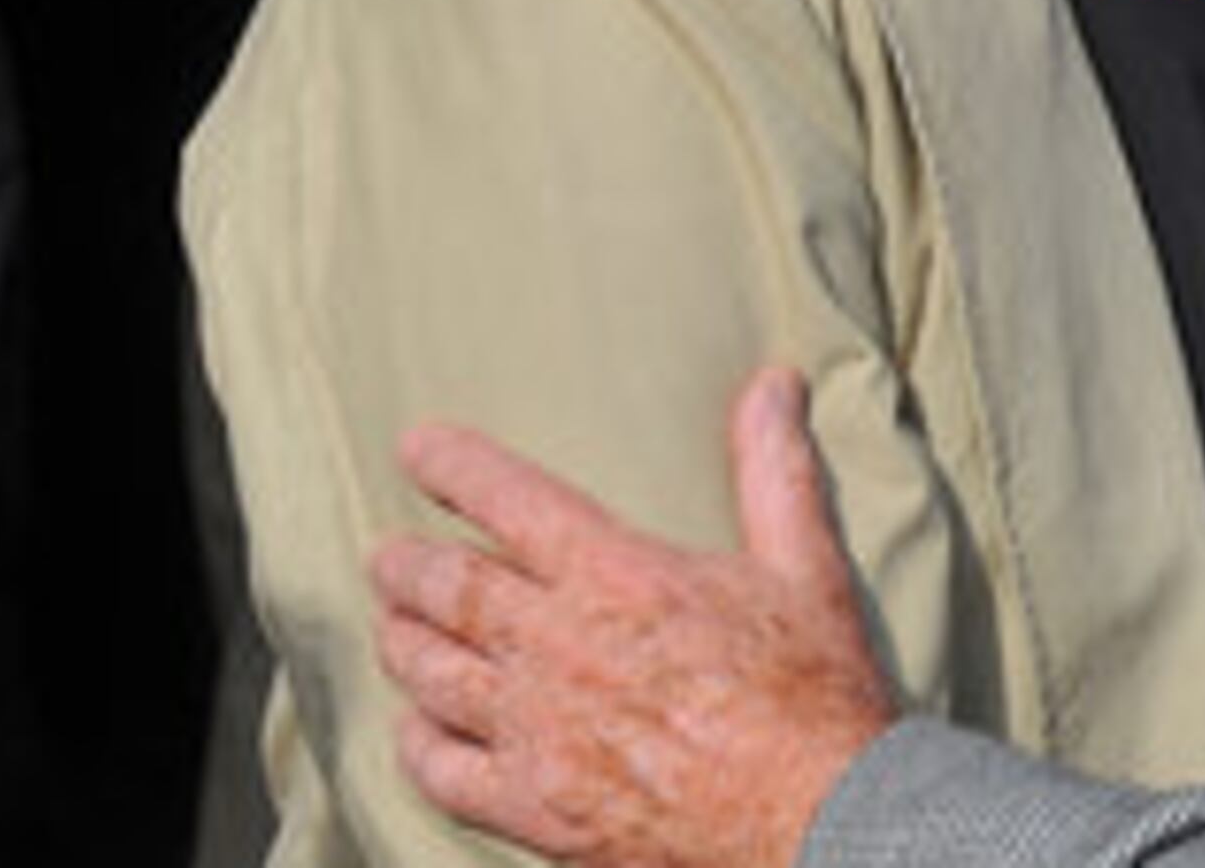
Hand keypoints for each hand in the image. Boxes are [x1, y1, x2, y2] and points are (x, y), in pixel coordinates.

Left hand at [370, 367, 897, 867]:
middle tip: (388, 555)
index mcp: (620, 578)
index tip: (420, 450)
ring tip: (393, 624)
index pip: (509, 502)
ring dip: (403, 641)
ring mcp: (538, 732)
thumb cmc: (815, 697)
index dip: (454, 468)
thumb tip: (773, 386)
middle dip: (406, 565)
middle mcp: (560, 648)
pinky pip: (441, 770)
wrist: (816, 817)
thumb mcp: (806, 568)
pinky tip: (417, 728)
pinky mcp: (534, 807)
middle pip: (447, 588)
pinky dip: (416, 742)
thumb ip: (774, 471)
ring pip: (430, 673)